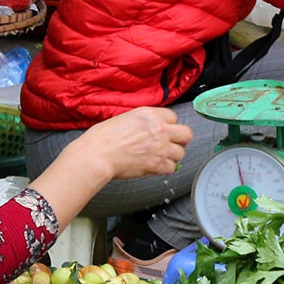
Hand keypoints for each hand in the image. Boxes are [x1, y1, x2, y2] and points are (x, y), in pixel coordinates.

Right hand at [75, 106, 192, 181]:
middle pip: (186, 134)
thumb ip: (143, 122)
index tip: (165, 131)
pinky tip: (156, 167)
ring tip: (161, 157)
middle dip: (181, 140)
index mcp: (150, 115)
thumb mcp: (125, 118)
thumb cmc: (102, 138)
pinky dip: (165, 169)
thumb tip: (149, 128)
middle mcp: (159, 129)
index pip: (173, 117)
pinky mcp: (157, 164)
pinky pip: (172, 168)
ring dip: (172, 156)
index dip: (169, 126)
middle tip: (174, 144)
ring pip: (181, 153)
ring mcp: (160, 147)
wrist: (97, 155)